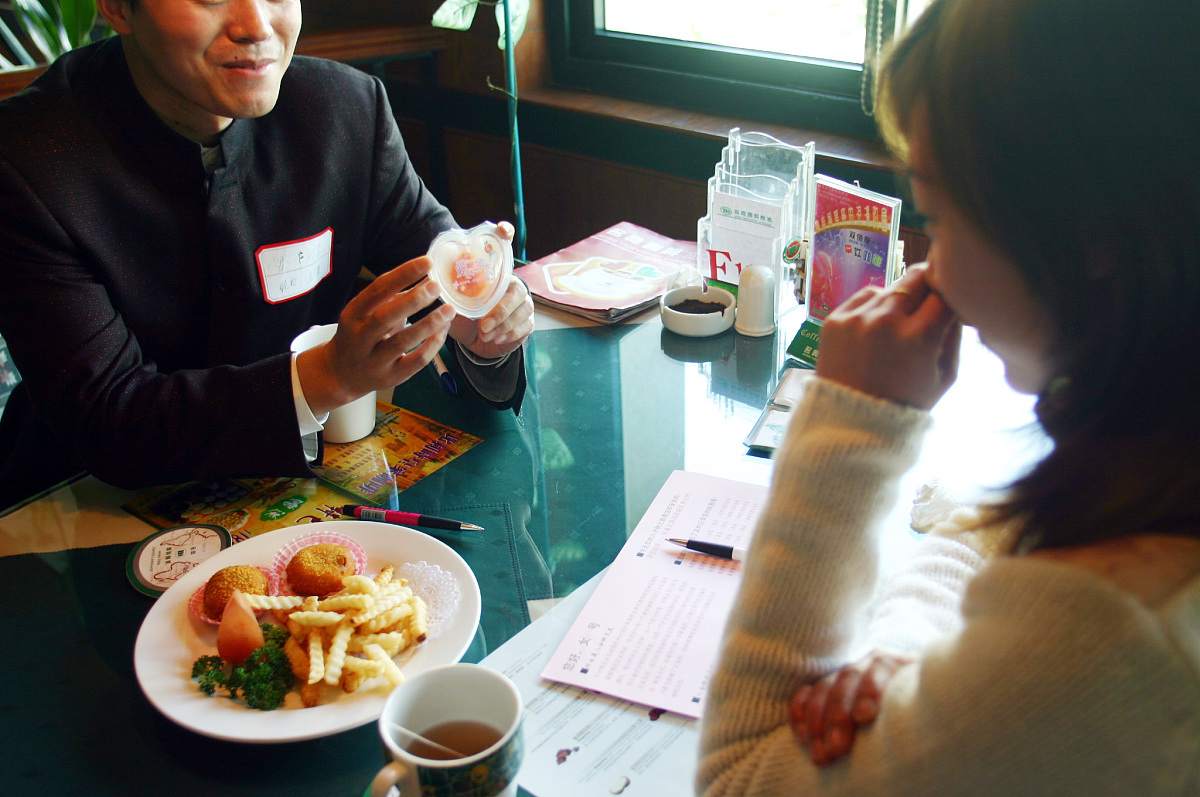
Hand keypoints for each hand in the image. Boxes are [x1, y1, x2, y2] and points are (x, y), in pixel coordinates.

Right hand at [296, 256, 453, 415]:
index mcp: (353, 314)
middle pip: (385, 317)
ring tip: (449, 310)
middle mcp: (360, 337)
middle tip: (436, 287)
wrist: (341, 374)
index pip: (377, 290)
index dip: (403, 274)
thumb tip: (426, 277)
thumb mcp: (366, 313)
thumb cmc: (360, 335)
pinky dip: (432, 345)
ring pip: (402, 341)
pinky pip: (415, 361)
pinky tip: (443, 331)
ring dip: (428, 324)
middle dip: (413, 300)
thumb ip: (393, 297)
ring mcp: (374, 360)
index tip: (427, 262)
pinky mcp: (390, 377)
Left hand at [447, 221, 533, 358]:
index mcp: (493, 274)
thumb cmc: (464, 318)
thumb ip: (447, 292)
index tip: (502, 230)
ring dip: (502, 325)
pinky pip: (524, 326)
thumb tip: (431, 282)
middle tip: (483, 324)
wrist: (475, 343)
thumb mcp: (452, 304)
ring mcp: (523, 303)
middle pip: (517, 289)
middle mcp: (511, 285)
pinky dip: (509, 334)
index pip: (503, 247)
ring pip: (522, 310)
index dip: (505, 234)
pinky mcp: (527, 322)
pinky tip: (496, 338)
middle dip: (501, 309)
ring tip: (484, 334)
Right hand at [790, 650, 913, 765]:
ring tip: (819, 751)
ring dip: (817, 720)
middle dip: (838, 715)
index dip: (870, 690)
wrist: (915, 708)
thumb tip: (915, 730)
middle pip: (848, 680)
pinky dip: (800, 711)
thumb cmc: (923, 716)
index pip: (881, 668)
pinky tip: (802, 734)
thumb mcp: (926, 708)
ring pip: (824, 687)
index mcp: (899, 665)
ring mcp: (847, 675)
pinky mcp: (827, 687)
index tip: (864, 716)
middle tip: (836, 746)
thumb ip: (916, 710)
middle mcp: (870, 664)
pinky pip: (806, 693)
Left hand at [816, 265, 961, 409]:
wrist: (850, 422)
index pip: (944, 294)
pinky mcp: (834, 319)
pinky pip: (864, 296)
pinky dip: (874, 306)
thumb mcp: (945, 377)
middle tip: (928, 302)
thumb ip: (954, 335)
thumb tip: (956, 301)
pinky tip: (876, 329)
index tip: (949, 304)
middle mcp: (886, 321)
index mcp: (919, 337)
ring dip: (900, 300)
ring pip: (891, 287)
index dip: (950, 297)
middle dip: (927, 286)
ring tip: (897, 328)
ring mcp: (857, 318)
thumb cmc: (905, 403)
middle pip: (917, 278)